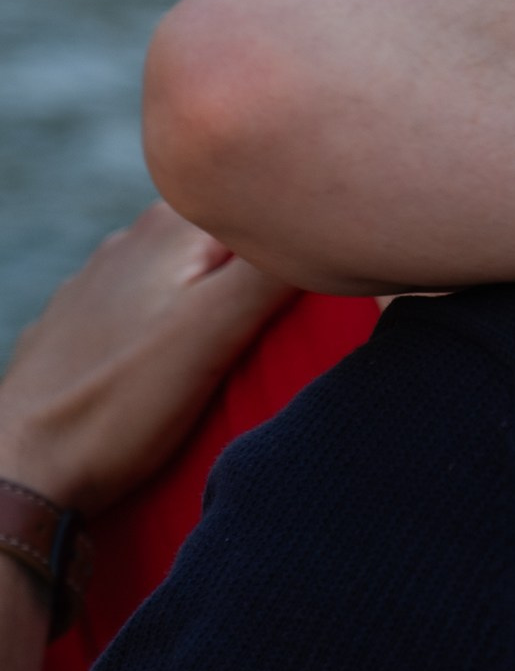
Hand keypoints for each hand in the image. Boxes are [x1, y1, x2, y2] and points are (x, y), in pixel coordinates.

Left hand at [0, 206, 293, 514]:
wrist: (21, 469)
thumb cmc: (121, 402)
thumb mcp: (215, 330)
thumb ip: (271, 270)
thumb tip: (322, 219)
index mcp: (171, 225)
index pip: (263, 201)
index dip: (300, 234)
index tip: (329, 275)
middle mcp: (131, 238)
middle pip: (226, 237)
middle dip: (261, 267)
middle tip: (296, 322)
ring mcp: (97, 281)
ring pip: (183, 273)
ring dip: (215, 298)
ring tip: (240, 346)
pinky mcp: (78, 327)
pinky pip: (146, 309)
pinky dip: (171, 325)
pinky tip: (174, 363)